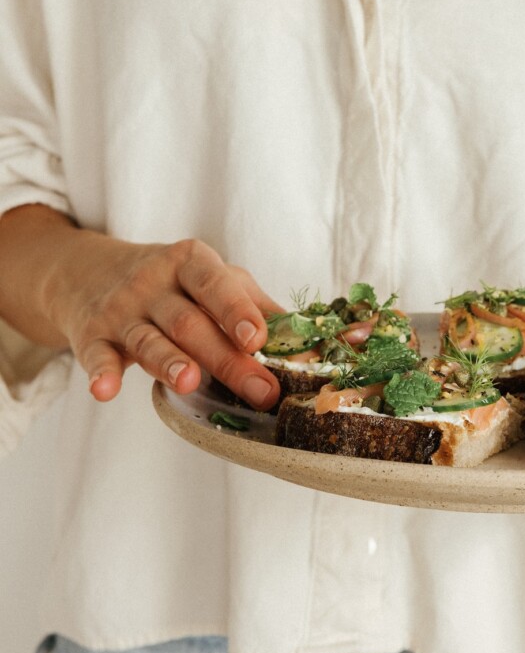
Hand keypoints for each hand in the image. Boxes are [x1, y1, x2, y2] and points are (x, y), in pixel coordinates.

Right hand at [47, 234, 283, 409]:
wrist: (88, 271)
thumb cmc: (171, 282)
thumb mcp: (212, 279)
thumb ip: (256, 307)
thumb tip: (308, 346)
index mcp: (191, 262)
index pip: (216, 284)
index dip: (238, 311)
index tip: (259, 339)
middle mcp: (154, 282)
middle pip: (192, 323)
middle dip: (227, 359)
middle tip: (261, 391)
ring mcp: (122, 309)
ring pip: (149, 339)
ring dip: (169, 362)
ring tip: (191, 382)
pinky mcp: (92, 335)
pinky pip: (96, 355)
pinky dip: (101, 372)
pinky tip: (105, 390)